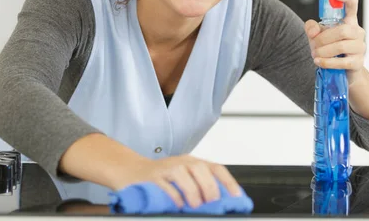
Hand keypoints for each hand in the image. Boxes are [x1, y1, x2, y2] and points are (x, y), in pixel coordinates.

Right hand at [116, 155, 241, 208]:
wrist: (132, 171)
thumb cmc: (160, 178)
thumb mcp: (184, 179)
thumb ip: (200, 187)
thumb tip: (219, 205)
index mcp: (192, 163)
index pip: (216, 168)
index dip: (228, 182)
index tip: (237, 197)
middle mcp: (181, 162)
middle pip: (200, 168)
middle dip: (209, 187)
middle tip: (211, 203)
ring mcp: (166, 168)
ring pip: (183, 173)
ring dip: (192, 191)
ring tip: (195, 205)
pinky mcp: (152, 177)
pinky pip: (165, 184)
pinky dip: (174, 195)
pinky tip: (178, 204)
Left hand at [304, 0, 367, 85]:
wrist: (342, 71)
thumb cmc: (329, 49)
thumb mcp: (317, 35)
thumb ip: (312, 28)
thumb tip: (312, 31)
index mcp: (349, 21)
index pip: (352, 4)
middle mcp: (357, 32)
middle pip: (342, 30)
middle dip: (323, 38)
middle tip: (313, 45)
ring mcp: (360, 47)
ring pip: (341, 46)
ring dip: (323, 51)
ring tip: (315, 54)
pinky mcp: (358, 62)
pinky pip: (342, 62)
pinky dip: (327, 62)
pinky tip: (318, 62)